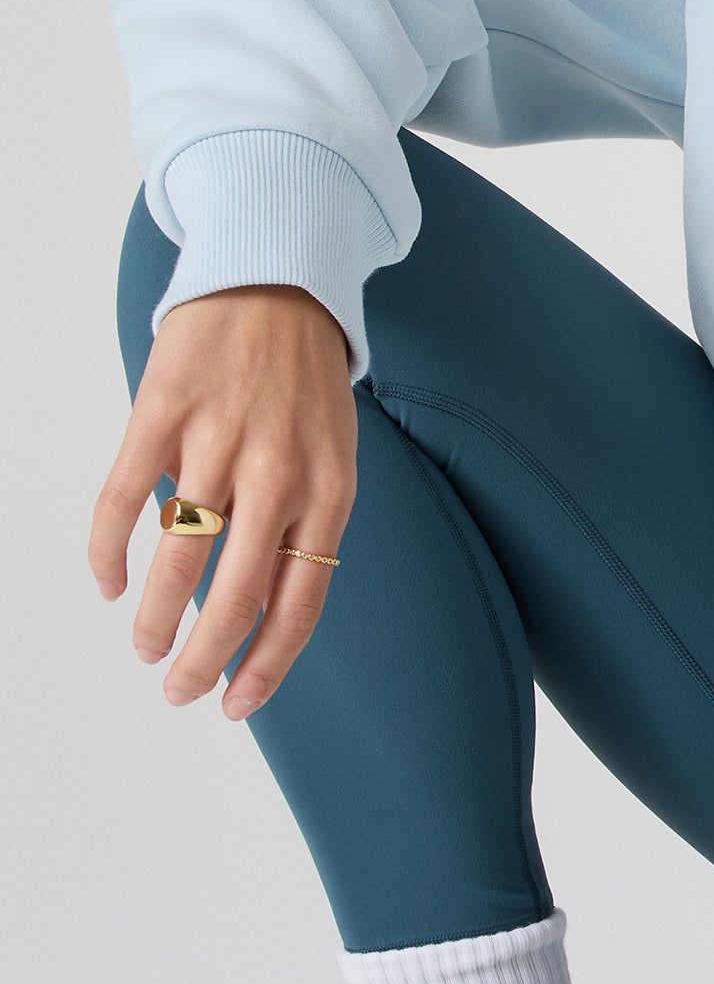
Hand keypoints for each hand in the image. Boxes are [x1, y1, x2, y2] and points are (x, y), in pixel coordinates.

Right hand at [89, 285, 356, 720]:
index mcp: (330, 488)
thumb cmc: (305, 381)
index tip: (236, 705)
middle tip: (177, 690)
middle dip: (202, 660)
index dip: (266, 665)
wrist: (277, 278)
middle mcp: (279, 470)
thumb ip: (303, 524)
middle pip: (235, 594)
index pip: (301, 601)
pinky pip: (124, 499)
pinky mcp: (163, 410)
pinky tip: (108, 582)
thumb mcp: (333, 453)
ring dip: (155, 618)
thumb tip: (263, 611)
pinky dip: (108, 552)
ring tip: (146, 645)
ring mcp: (219, 438)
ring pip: (177, 557)